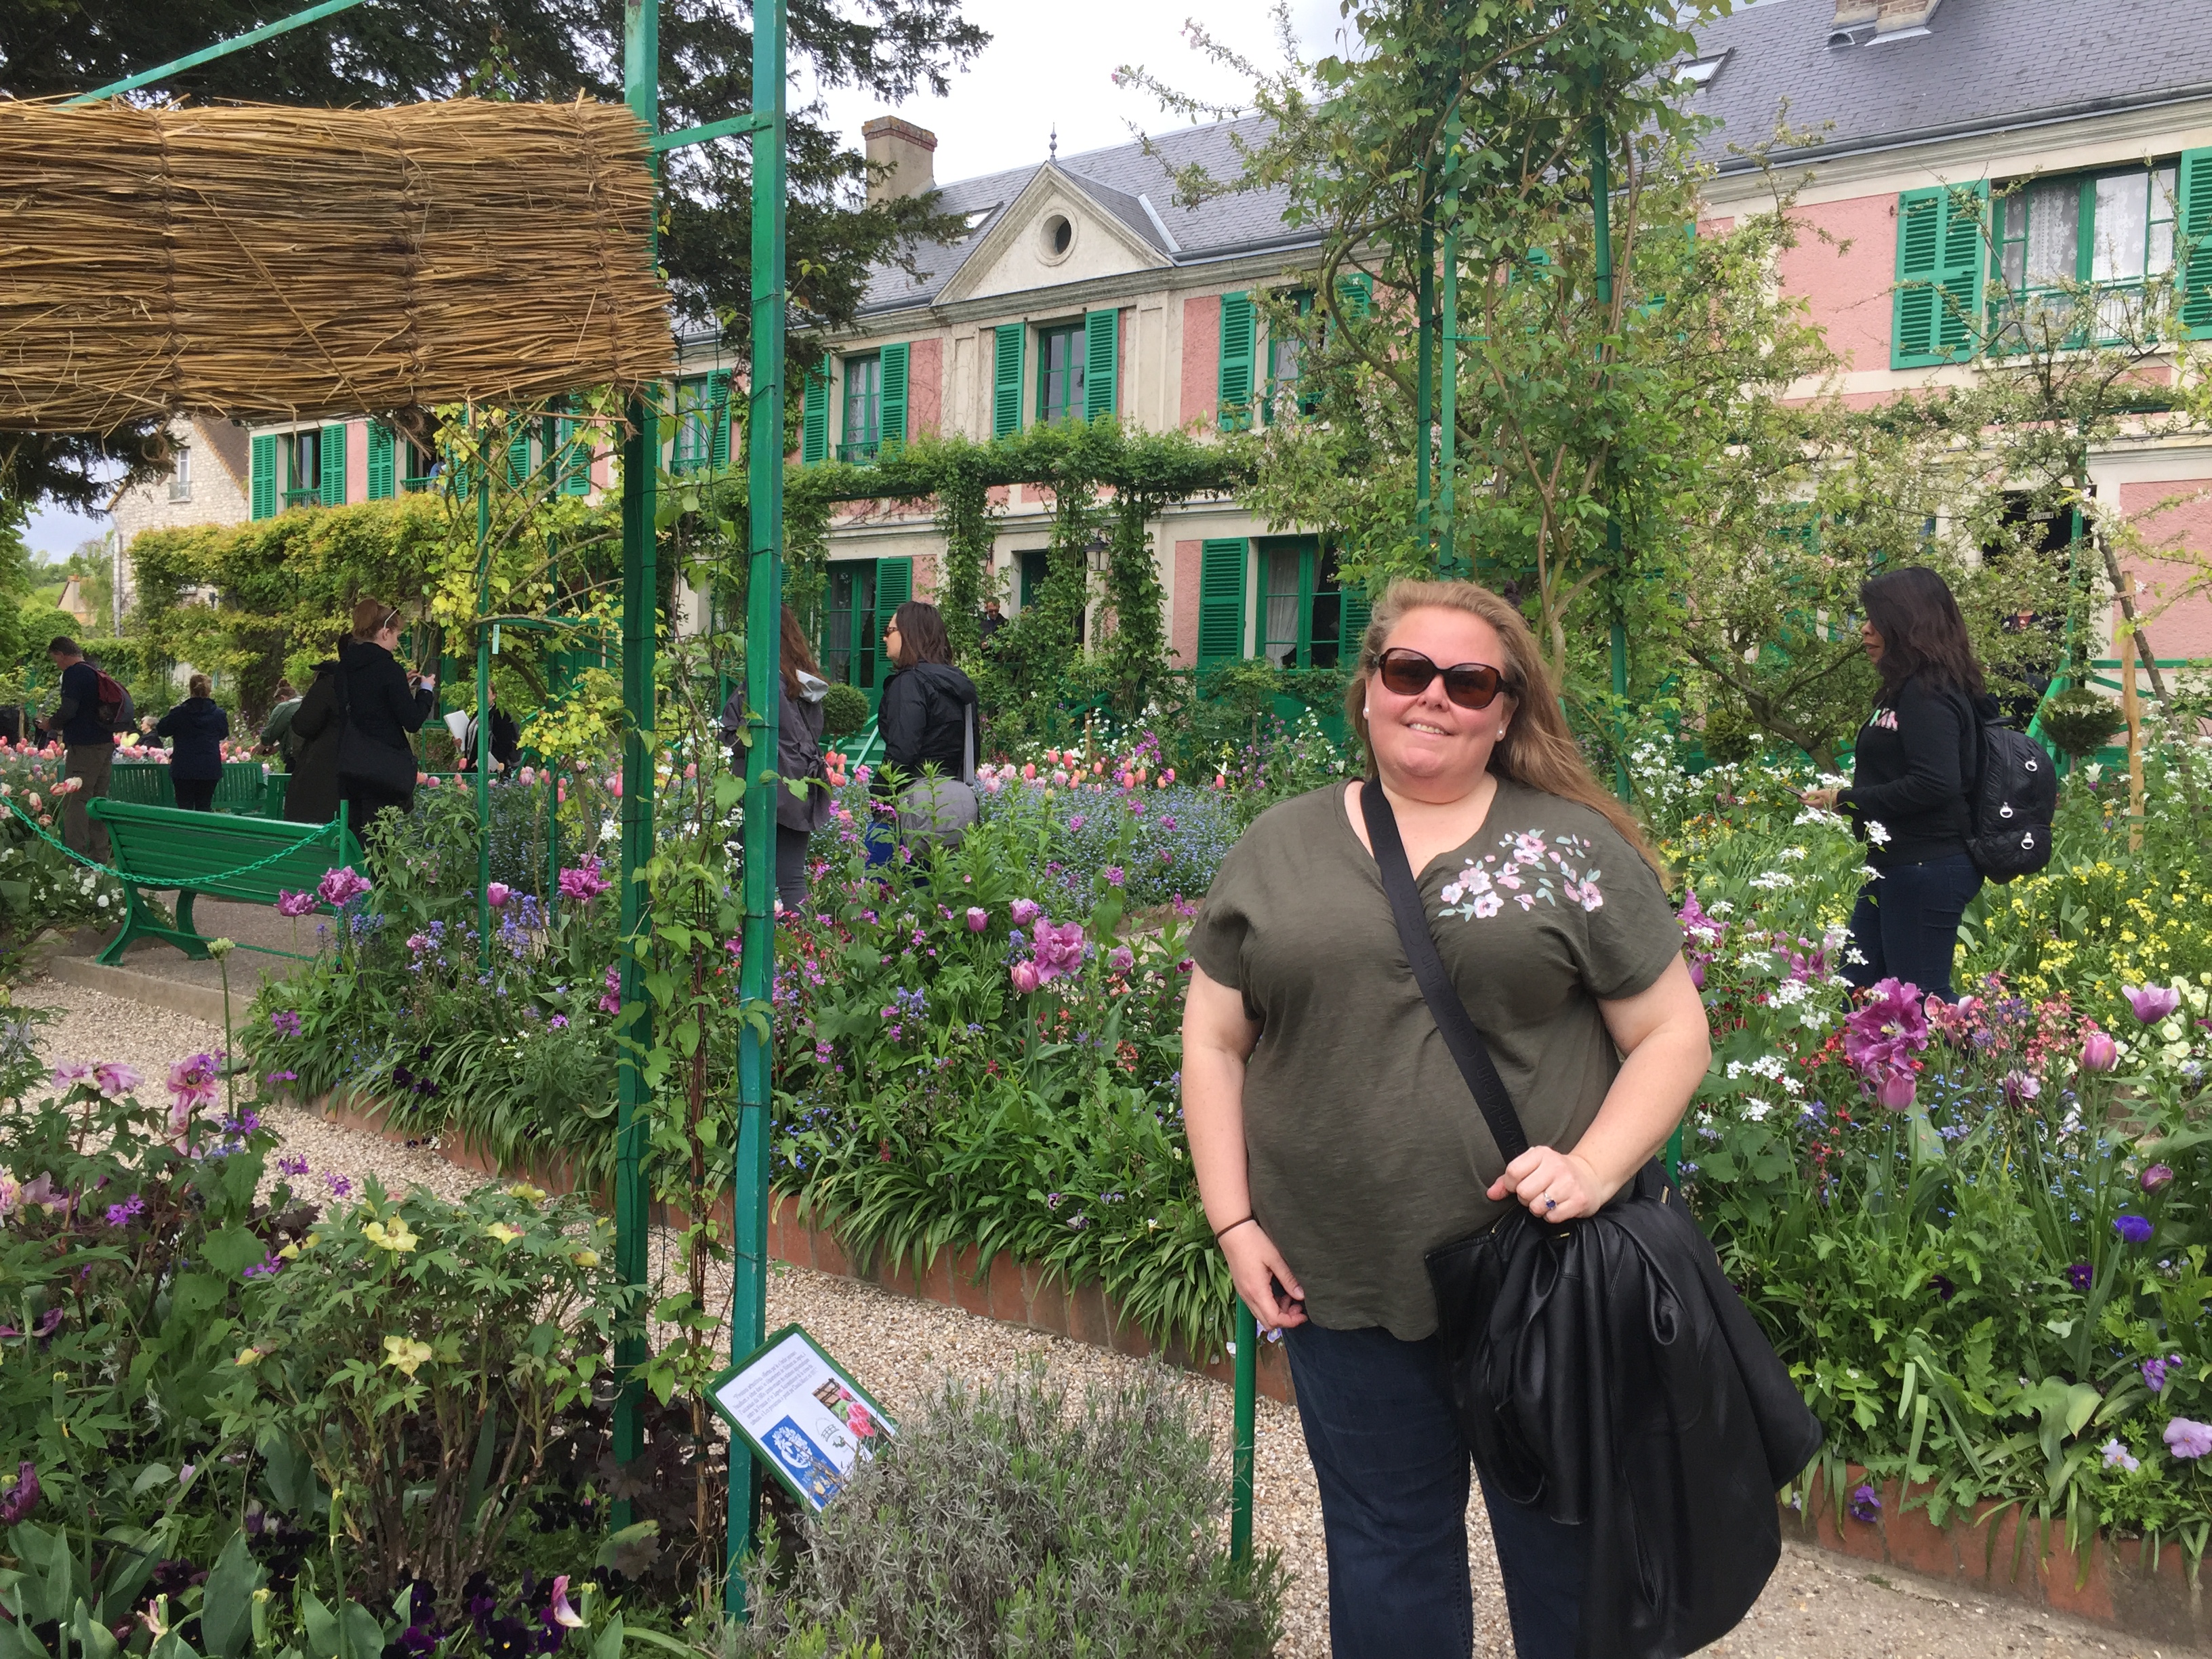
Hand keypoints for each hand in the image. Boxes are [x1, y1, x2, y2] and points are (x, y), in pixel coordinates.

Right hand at [416, 675, 435, 692]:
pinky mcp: (432, 687)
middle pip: (432, 679)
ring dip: (430, 682)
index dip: (431, 674)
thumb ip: (423, 676)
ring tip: (426, 683)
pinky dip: (429, 685)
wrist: (426, 688)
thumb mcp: (422, 678)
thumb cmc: (425, 682)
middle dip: (430, 679)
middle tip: (426, 680)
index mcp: (432, 678)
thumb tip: (422, 676)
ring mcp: (433, 684)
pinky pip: (431, 686)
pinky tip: (426, 686)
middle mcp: (433, 681)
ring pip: (432, 683)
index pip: (433, 675)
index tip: (428, 675)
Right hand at [1219, 1221, 1307, 1330]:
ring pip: (1261, 1315)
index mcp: (1257, 1291)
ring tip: (1290, 1296)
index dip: (1291, 1321)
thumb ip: (1288, 1279)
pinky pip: (1256, 1305)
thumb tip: (1301, 1296)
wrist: (1232, 1231)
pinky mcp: (1242, 1288)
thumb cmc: (1254, 1242)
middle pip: (1267, 1322)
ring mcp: (1243, 1293)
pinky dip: (1269, 1305)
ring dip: (1277, 1311)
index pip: (1274, 1319)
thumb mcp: (1275, 1259)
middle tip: (1298, 1306)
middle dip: (1285, 1319)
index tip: (1303, 1314)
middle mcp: (1248, 1296)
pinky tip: (1278, 1291)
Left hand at [1487, 1146, 1620, 1221]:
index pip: (1513, 1172)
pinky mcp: (1579, 1201)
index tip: (1517, 1186)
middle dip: (1525, 1198)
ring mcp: (1569, 1184)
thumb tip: (1491, 1194)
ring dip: (1538, 1208)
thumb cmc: (1554, 1172)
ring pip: (1536, 1207)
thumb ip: (1508, 1179)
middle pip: (1523, 1192)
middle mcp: (1556, 1166)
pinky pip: (1551, 1217)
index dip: (1510, 1185)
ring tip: (1546, 1200)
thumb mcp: (1532, 1166)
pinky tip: (1557, 1206)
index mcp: (1541, 1154)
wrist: (1589, 1176)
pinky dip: (1551, 1216)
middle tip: (1536, 1194)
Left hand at [1801, 787, 1839, 810]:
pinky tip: (1822, 798)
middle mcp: (1819, 808)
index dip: (1800, 799)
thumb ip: (1812, 794)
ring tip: (1814, 795)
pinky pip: (1821, 805)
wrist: (1845, 800)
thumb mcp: (1821, 792)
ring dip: (1814, 800)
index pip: (1805, 803)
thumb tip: (1802, 795)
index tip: (1798, 796)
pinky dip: (1820, 801)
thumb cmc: (1833, 795)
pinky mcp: (1828, 808)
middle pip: (1810, 804)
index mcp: (1816, 804)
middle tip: (1806, 795)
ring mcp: (1823, 808)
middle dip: (1807, 799)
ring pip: (1816, 804)